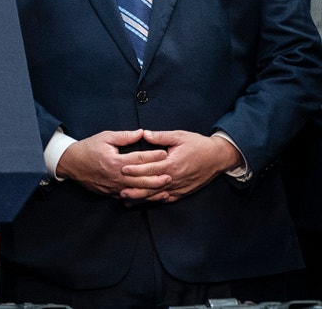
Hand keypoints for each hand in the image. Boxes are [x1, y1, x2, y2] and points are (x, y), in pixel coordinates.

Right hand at [55, 129, 170, 199]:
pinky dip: (142, 197)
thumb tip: (142, 133)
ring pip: (138, 190)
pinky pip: (130, 197)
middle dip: (158, 176)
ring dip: (153, 189)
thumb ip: (124, 136)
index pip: (139, 159)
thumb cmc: (88, 148)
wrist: (71, 163)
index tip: (165, 152)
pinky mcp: (112, 193)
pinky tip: (151, 196)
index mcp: (115, 161)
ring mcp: (114, 186)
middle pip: (142, 178)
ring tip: (166, 187)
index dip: (153, 156)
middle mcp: (116, 176)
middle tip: (172, 174)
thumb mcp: (105, 137)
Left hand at [119, 129, 238, 202]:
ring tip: (126, 199)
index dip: (136, 169)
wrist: (217, 157)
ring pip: (157, 195)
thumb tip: (144, 133)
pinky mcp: (182, 192)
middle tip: (118, 188)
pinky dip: (153, 201)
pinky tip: (143, 202)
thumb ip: (161, 136)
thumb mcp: (180, 136)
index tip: (122, 168)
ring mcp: (179, 187)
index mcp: (173, 164)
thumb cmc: (198, 145)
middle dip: (134, 187)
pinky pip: (166, 199)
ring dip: (141, 198)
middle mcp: (175, 178)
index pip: (151, 168)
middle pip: (151, 185)